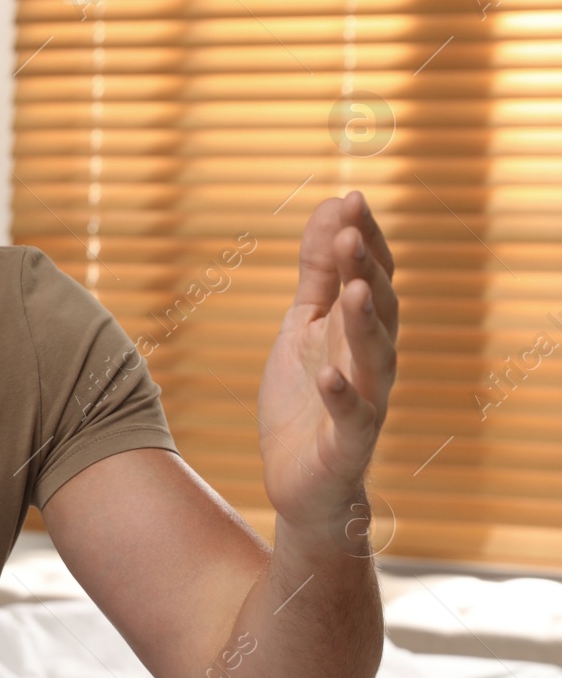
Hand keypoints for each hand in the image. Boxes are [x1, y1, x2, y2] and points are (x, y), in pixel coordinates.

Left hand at [256, 191, 398, 526]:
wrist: (299, 479)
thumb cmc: (305, 397)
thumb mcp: (303, 325)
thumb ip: (317, 273)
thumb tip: (331, 207)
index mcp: (358, 330)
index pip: (371, 275)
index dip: (363, 239)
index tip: (350, 199)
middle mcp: (370, 360)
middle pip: (378, 308)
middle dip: (365, 270)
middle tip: (349, 232)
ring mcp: (365, 400)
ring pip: (376, 357)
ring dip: (365, 322)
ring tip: (352, 289)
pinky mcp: (349, 442)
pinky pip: (353, 416)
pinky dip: (341, 393)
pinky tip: (328, 373)